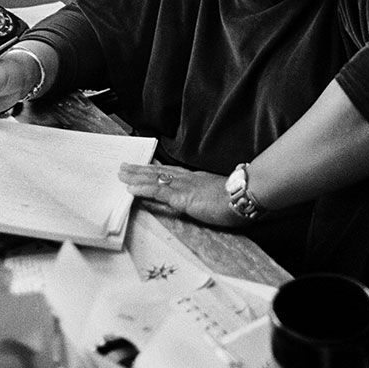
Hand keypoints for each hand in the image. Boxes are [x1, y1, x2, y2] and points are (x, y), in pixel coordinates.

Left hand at [119, 163, 239, 228]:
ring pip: (155, 179)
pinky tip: (131, 189)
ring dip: (137, 177)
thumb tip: (204, 200)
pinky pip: (158, 192)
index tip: (144, 167)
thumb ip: (210, 196)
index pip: (172, 173)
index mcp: (197, 180)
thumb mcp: (221, 196)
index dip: (156, 170)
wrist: (247, 195)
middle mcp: (188, 179)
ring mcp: (185, 187)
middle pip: (160, 172)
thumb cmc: (239, 198)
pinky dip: (143, 189)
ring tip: (122, 174)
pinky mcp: (183, 197)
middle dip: (141, 170)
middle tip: (124, 167)